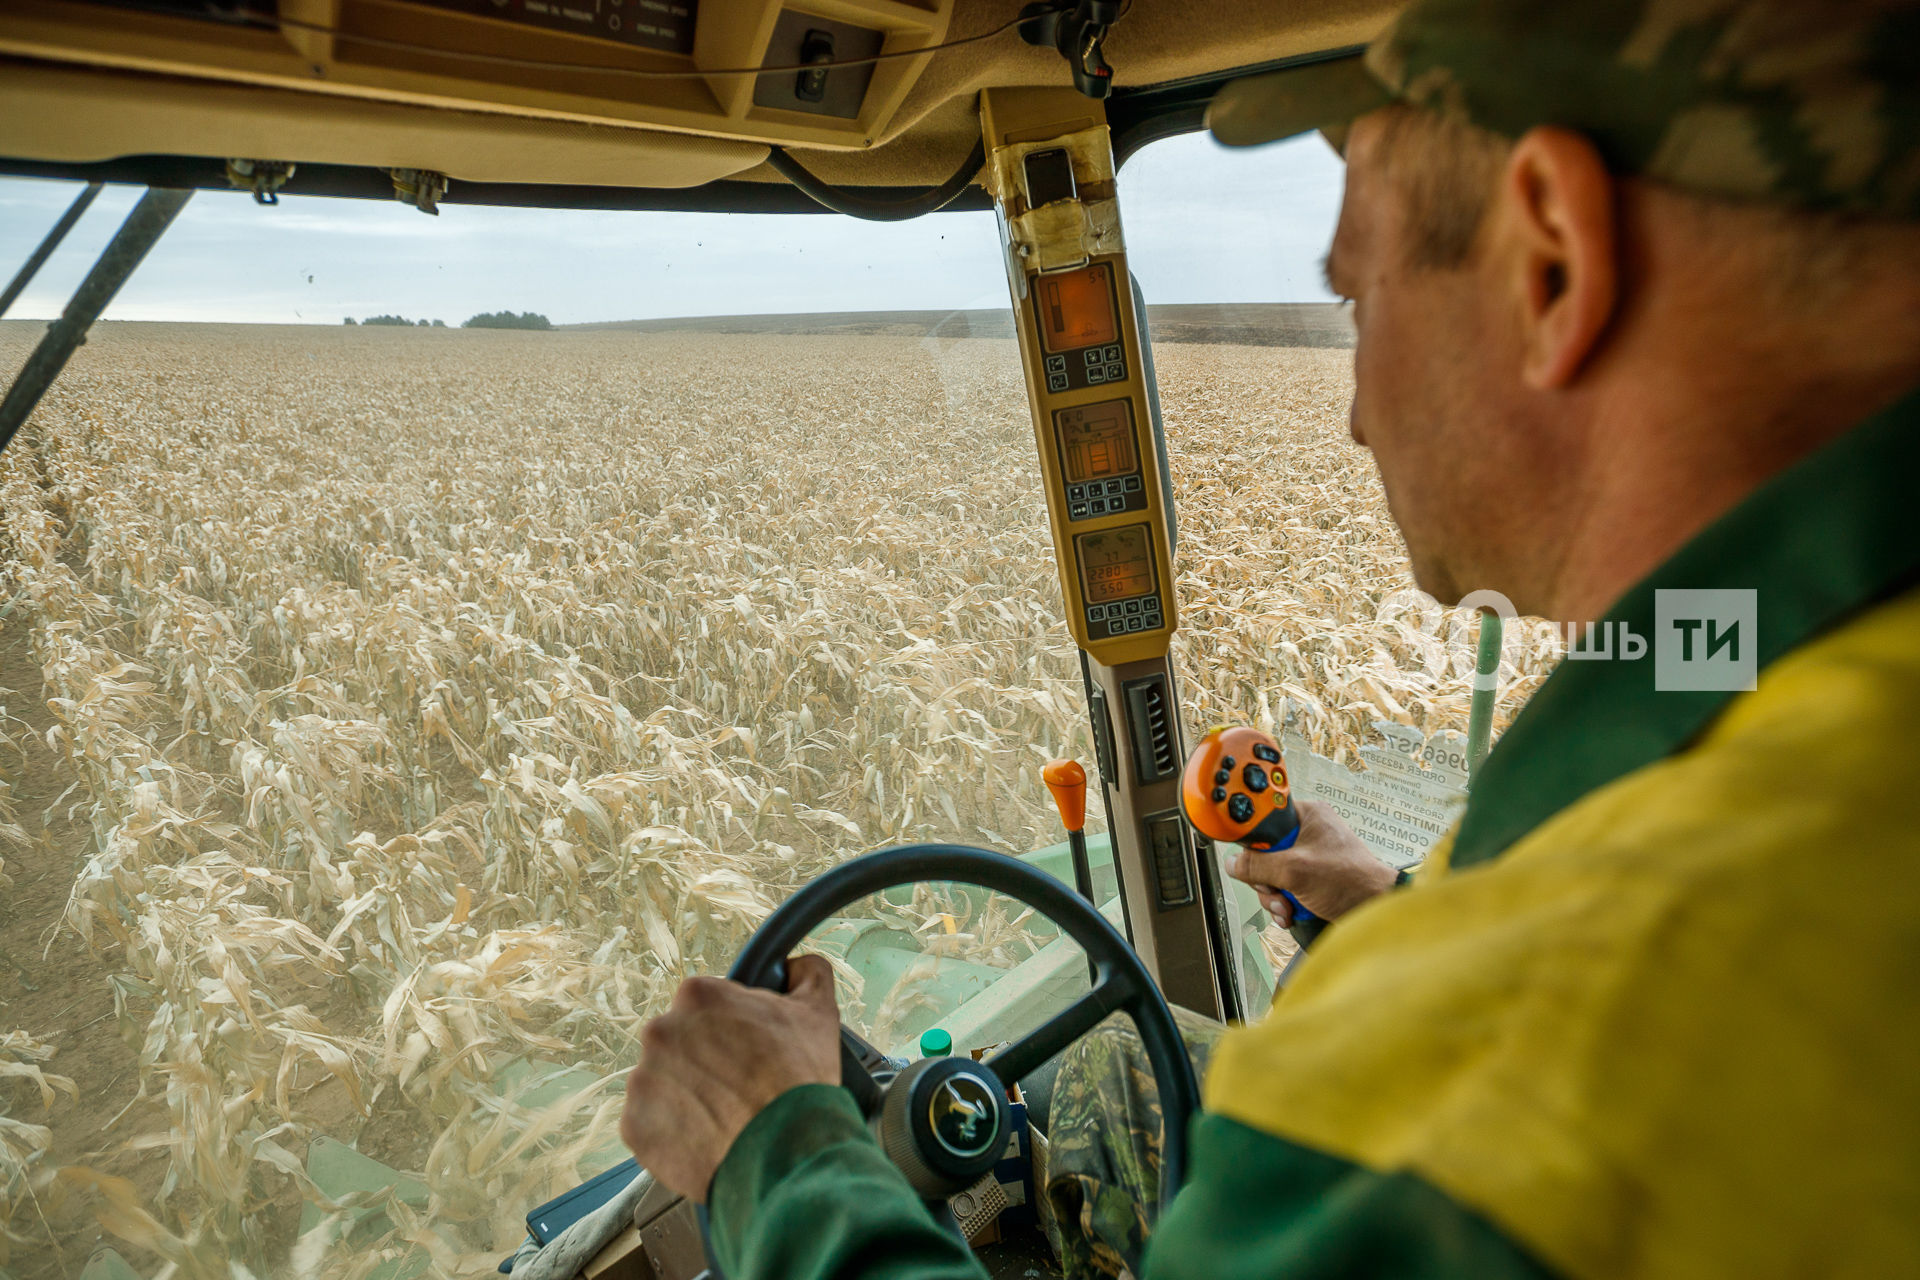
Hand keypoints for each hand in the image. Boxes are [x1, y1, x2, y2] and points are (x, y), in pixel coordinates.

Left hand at [620, 954, 842, 1200]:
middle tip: (739, 1085)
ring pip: (664, 1082)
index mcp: (698, 996)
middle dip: (704, 1060)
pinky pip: (651, 1124)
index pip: (706, 1004)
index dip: (731, 1026)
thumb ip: (806, 974)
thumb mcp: (819, 1012)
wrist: (788, 1156)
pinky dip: (675, 1132)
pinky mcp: (635, 1127)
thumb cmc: (800, 1083)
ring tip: (726, 1116)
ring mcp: (643, 1081)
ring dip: (687, 1095)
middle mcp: (660, 1031)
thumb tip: (794, 966)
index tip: (747, 1048)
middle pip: (679, 1042)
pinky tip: (708, 1137)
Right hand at [1227, 800, 1396, 927]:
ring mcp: (1310, 857)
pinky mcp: (1313, 878)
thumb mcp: (1295, 871)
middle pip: (1266, 853)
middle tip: (1276, 890)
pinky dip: (1286, 903)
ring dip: (1276, 896)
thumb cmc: (1352, 880)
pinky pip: (1286, 887)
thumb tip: (1233, 863)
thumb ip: (1258, 866)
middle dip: (1267, 880)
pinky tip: (1292, 912)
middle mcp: (1308, 833)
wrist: (1377, 908)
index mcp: (1307, 816)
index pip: (1265, 820)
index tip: (1250, 858)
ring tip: (1287, 907)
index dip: (1255, 842)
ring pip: (1274, 874)